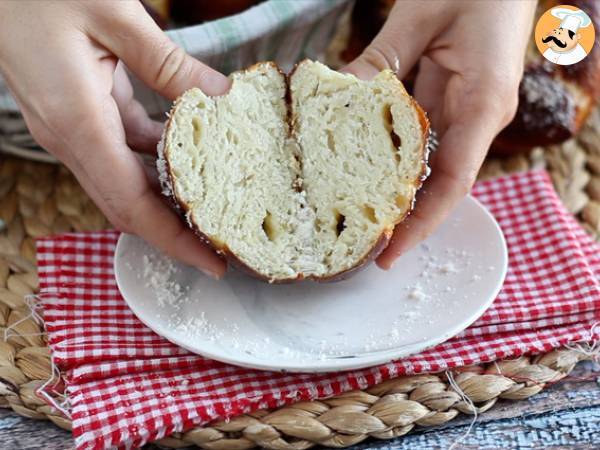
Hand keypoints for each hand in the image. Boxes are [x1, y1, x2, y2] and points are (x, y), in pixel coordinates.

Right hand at [0, 0, 229, 277]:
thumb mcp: (114, 17)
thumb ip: (170, 64)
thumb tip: (221, 96)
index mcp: (78, 122)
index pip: (133, 205)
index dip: (175, 240)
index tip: (213, 263)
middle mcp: (70, 137)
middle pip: (127, 206)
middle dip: (174, 233)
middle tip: (221, 246)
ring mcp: (69, 129)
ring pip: (123, 183)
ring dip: (166, 199)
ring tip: (212, 207)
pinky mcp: (74, 115)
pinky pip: (118, 151)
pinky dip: (153, 162)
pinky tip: (186, 152)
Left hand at [344, 0, 535, 268]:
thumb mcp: (417, 18)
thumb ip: (379, 61)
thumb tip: (336, 96)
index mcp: (483, 102)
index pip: (452, 180)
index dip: (421, 222)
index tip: (389, 253)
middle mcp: (480, 117)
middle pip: (442, 185)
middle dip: (406, 219)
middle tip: (363, 248)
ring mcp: (469, 111)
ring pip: (432, 168)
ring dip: (400, 195)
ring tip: (360, 219)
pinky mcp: (456, 101)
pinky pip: (426, 141)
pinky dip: (397, 161)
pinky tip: (367, 171)